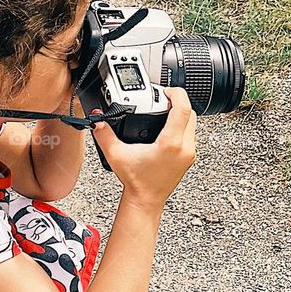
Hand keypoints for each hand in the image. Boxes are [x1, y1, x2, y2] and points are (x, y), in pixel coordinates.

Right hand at [92, 87, 196, 209]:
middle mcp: (184, 147)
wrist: (146, 200)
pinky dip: (182, 125)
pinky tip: (169, 126)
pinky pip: (191, 133)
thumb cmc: (136, 182)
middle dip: (179, 101)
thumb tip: (97, 120)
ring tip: (166, 110)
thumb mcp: (116, 155)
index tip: (166, 91)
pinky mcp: (189, 156)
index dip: (177, 94)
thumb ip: (104, 135)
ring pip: (193, 123)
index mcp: (170, 144)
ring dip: (182, 113)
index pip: (183, 109)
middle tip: (164, 99)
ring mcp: (189, 153)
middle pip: (191, 113)